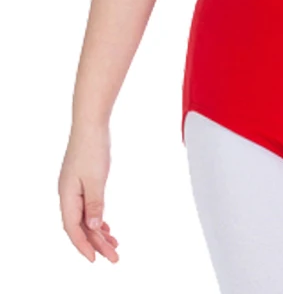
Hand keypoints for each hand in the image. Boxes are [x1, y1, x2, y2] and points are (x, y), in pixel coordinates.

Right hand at [58, 123, 119, 263]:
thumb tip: (95, 227)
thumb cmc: (92, 148)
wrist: (90, 124)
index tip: (96, 259)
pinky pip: (88, 207)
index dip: (84, 245)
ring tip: (114, 245)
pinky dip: (98, 219)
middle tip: (114, 257)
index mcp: (67, 196)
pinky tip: (106, 227)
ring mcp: (74, 189)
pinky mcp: (82, 182)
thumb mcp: (96, 178)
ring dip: (99, 232)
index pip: (73, 229)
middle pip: (81, 226)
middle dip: (97, 243)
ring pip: (86, 218)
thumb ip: (95, 204)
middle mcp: (68, 195)